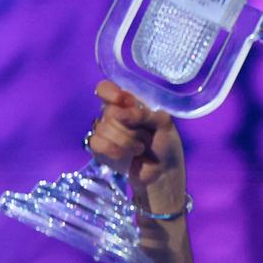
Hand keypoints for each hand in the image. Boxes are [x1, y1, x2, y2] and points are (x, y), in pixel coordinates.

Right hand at [88, 80, 185, 198]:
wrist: (163, 173)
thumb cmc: (166, 145)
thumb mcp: (164, 124)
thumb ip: (145, 114)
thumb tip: (120, 113)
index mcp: (129, 104)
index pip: (106, 89)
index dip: (110, 92)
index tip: (122, 100)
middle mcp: (114, 114)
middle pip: (109, 111)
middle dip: (130, 127)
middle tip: (146, 136)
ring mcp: (106, 131)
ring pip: (103, 128)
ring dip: (126, 141)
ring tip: (141, 148)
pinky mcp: (101, 148)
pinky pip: (95, 142)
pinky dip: (112, 148)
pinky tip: (125, 154)